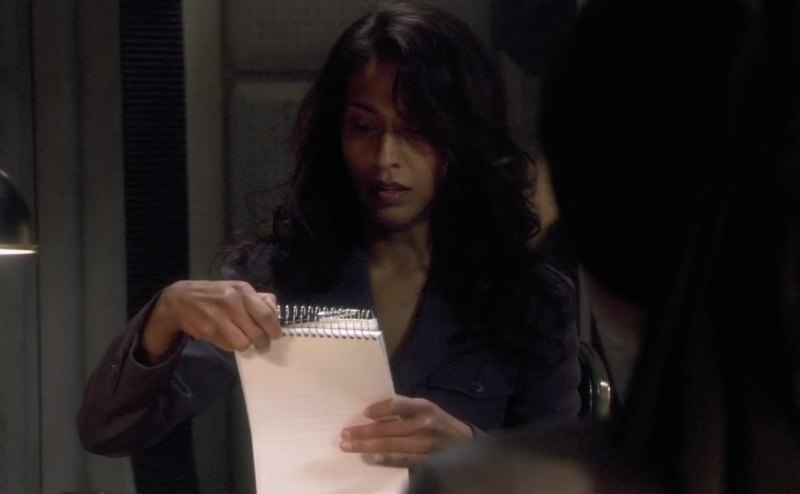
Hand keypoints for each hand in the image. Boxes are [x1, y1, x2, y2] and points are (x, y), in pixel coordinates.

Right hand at [141, 280, 281, 361]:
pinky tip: (228, 337)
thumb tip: (275, 313)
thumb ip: (259, 300)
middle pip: (256, 333)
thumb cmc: (215, 294)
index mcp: (242, 290)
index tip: (276, 336)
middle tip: (263, 346)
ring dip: (247, 346)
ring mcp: (218, 317)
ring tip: (245, 342)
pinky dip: (231, 346)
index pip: (265, 315)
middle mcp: (231, 302)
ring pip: (243, 343)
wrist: (181, 299)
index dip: (274, 329)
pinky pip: (228, 346)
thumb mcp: (237, 289)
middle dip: (263, 343)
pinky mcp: (207, 331)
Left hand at [339, 395, 473, 467]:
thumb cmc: (439, 423)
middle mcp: (424, 424)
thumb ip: (405, 409)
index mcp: (424, 407)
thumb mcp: (426, 408)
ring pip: (391, 444)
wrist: (465, 443)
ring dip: (367, 445)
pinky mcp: (426, 461)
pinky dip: (388, 459)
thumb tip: (374, 413)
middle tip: (345, 434)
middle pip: (388, 427)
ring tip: (348, 446)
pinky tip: (374, 458)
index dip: (379, 408)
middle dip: (363, 431)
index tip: (364, 413)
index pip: (396, 404)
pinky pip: (403, 460)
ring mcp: (425, 444)